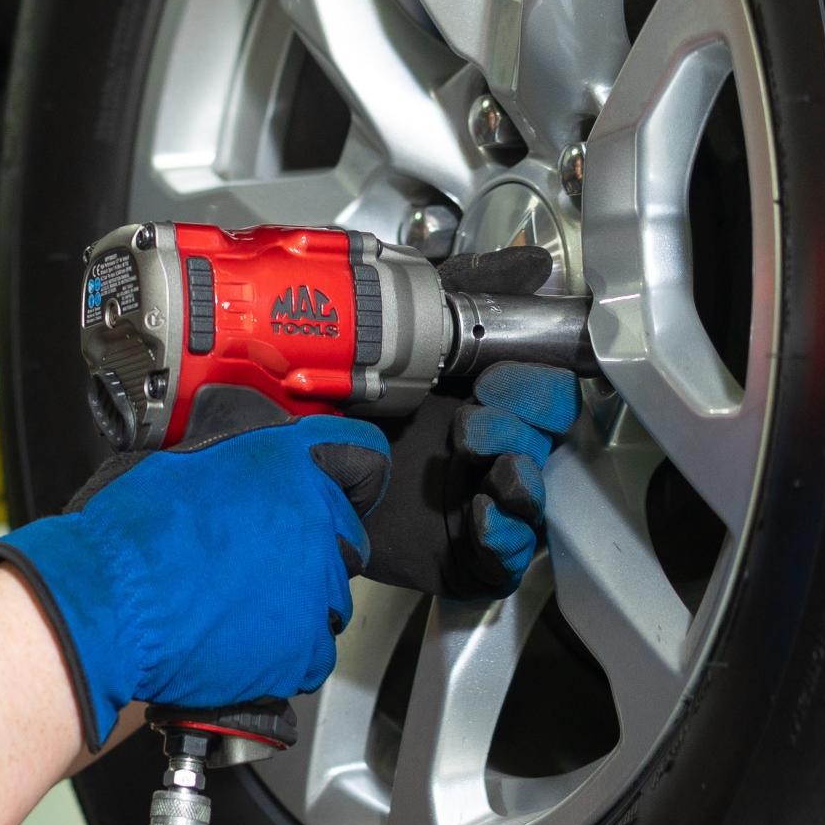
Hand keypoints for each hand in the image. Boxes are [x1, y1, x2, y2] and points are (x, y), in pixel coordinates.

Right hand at [0, 407, 389, 742]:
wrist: (107, 606)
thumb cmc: (128, 539)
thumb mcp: (178, 467)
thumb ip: (233, 469)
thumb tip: (235, 477)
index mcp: (287, 466)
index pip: (362, 459)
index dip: (351, 477)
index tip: (344, 490)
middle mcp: (316, 520)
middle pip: (344, 537)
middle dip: (310, 549)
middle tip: (256, 563)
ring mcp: (317, 588)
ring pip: (330, 598)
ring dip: (296, 603)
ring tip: (237, 607)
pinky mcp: (306, 648)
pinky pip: (313, 652)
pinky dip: (284, 654)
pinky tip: (239, 642)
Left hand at [364, 248, 580, 598]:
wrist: (275, 466)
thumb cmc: (337, 401)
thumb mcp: (398, 331)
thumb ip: (463, 290)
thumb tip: (534, 264)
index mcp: (480, 400)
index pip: (548, 394)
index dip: (536, 388)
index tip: (493, 379)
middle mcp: (484, 451)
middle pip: (547, 444)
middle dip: (523, 426)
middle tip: (472, 420)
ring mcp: (476, 505)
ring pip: (536, 500)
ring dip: (524, 480)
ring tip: (487, 463)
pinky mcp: (459, 556)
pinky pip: (508, 560)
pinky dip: (507, 540)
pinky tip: (483, 517)